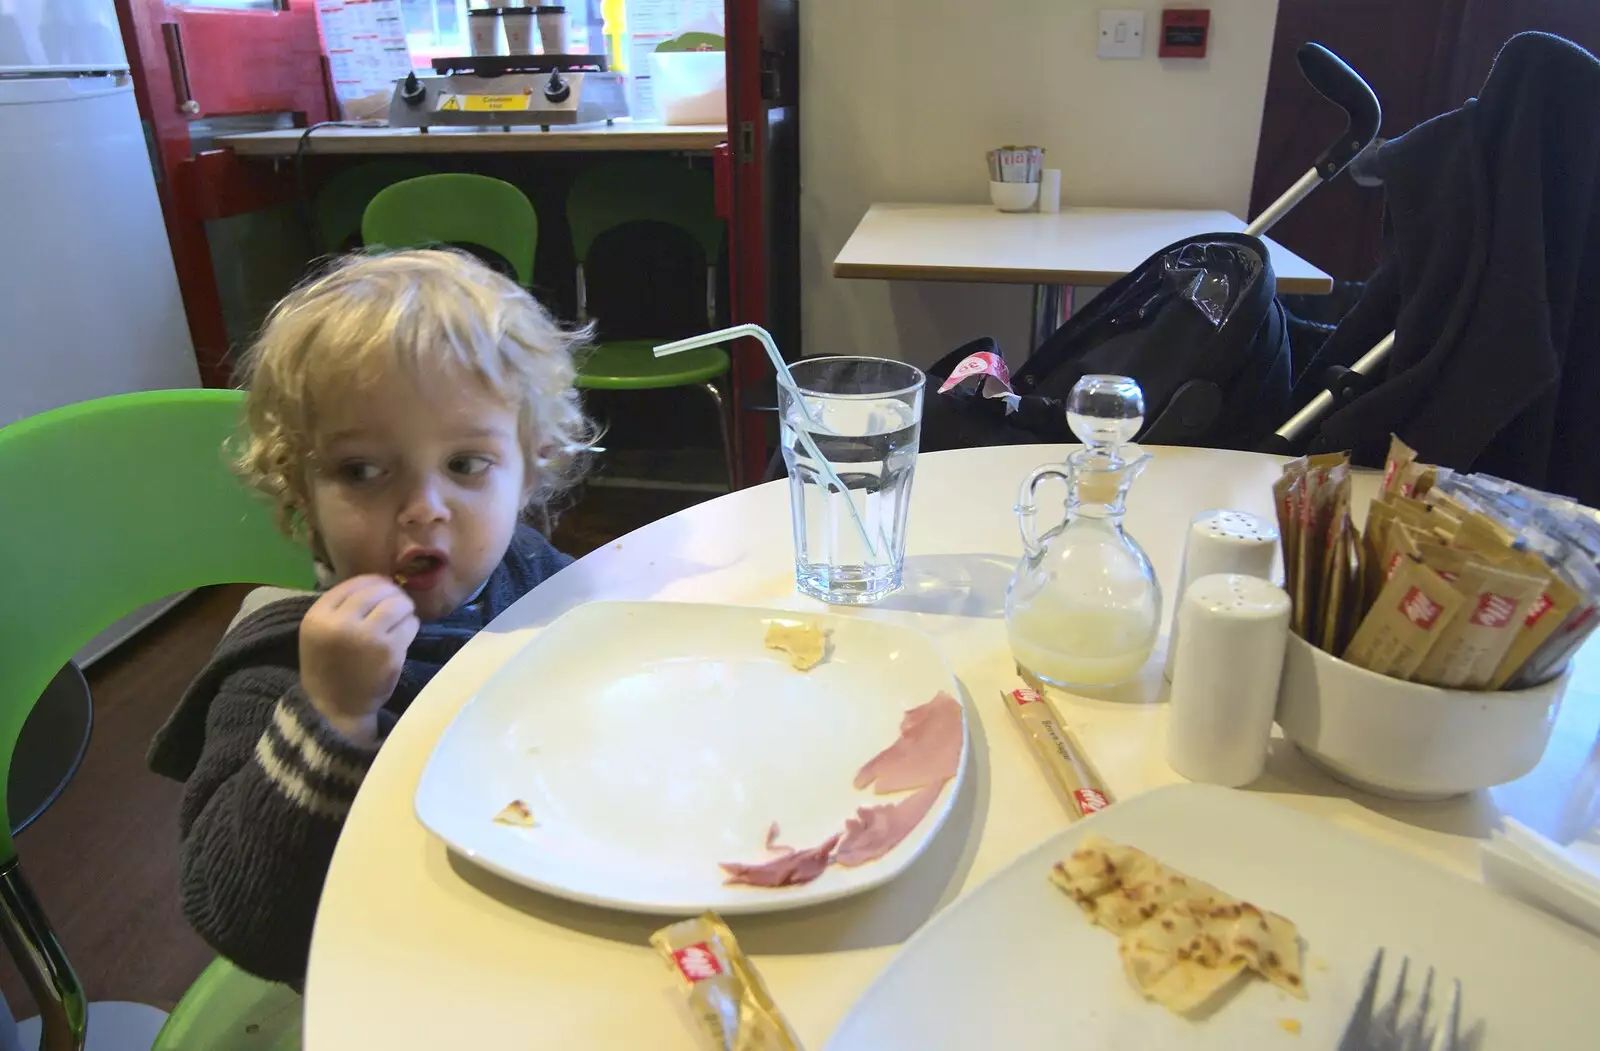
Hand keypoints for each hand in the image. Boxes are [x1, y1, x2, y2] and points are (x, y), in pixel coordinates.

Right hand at [299, 575, 418, 744]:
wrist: (335, 709)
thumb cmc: (328, 668)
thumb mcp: (320, 633)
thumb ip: (340, 607)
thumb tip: (379, 582)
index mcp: (318, 617)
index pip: (354, 583)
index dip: (373, 582)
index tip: (381, 589)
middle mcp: (340, 624)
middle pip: (378, 590)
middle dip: (392, 594)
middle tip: (396, 603)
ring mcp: (367, 638)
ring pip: (398, 604)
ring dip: (405, 608)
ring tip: (401, 618)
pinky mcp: (390, 653)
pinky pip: (411, 625)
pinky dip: (411, 626)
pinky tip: (404, 635)